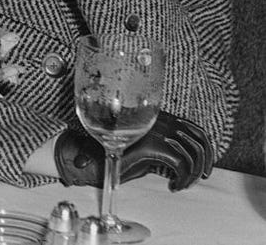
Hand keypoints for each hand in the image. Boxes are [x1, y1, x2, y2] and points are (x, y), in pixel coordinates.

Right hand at [54, 111, 213, 190]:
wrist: (97, 158)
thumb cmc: (121, 153)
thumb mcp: (148, 147)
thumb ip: (165, 145)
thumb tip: (190, 159)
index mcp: (161, 118)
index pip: (196, 130)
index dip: (208, 150)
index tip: (207, 166)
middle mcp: (160, 121)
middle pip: (199, 142)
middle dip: (204, 165)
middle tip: (199, 178)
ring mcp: (156, 132)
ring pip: (192, 156)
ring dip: (192, 175)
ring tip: (182, 184)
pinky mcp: (151, 146)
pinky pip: (180, 165)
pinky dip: (182, 179)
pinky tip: (173, 186)